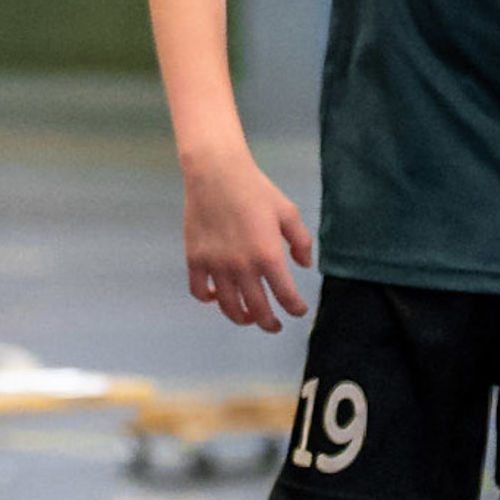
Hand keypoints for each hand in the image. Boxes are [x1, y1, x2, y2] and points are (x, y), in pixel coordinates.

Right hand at [180, 150, 315, 333]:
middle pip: (258, 310)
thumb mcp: (288, 212)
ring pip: (228, 307)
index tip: (298, 310)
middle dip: (270, 323)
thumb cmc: (256, 190)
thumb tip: (304, 265)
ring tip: (248, 317)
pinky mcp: (195, 260)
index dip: (295, 308)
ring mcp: (216, 266)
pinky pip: (199, 291)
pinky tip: (216, 296)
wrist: (216, 173)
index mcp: (268, 256)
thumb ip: (301, 241)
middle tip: (275, 325)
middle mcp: (242, 267)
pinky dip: (208, 299)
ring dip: (241, 318)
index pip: (286, 296)